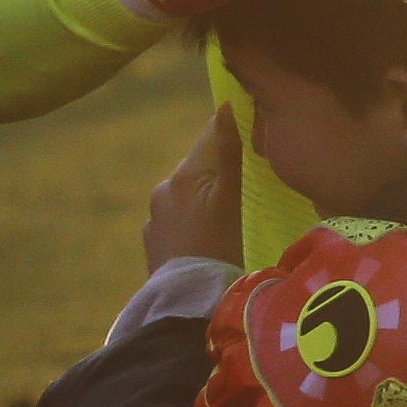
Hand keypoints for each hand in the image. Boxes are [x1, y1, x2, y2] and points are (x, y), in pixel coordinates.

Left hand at [145, 110, 244, 270]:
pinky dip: (193, 222)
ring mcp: (155, 218)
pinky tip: (208, 237)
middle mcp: (163, 190)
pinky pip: (178, 221)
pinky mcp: (154, 242)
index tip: (252, 132)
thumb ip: (229, 153)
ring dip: (205, 198)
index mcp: (183, 175)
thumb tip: (228, 107)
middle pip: (198, 167)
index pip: (209, 137)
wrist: (189, 299)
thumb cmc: (218, 245)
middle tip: (248, 182)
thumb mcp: (231, 197)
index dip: (231, 130)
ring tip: (230, 215)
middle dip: (219, 170)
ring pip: (188, 195)